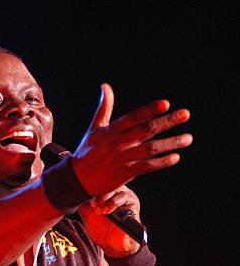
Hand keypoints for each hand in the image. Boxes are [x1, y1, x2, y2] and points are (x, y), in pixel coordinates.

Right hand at [71, 84, 191, 196]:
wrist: (77, 179)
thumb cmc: (87, 151)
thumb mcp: (94, 128)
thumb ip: (104, 107)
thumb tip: (105, 86)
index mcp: (111, 130)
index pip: (134, 117)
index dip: (150, 110)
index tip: (166, 104)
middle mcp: (118, 143)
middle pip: (147, 130)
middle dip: (168, 122)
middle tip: (185, 114)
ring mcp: (122, 159)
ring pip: (151, 149)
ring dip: (171, 143)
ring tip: (188, 138)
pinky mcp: (125, 174)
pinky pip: (147, 167)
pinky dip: (161, 162)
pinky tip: (175, 157)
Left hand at [79, 185, 140, 256]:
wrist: (113, 246)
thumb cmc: (101, 231)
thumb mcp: (87, 215)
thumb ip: (82, 203)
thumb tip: (76, 191)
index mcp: (105, 192)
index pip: (98, 180)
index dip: (90, 186)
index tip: (85, 199)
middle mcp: (115, 191)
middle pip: (106, 179)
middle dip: (97, 191)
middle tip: (93, 205)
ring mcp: (124, 195)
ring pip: (115, 185)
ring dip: (105, 197)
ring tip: (100, 210)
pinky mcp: (133, 203)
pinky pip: (124, 196)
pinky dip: (114, 203)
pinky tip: (107, 211)